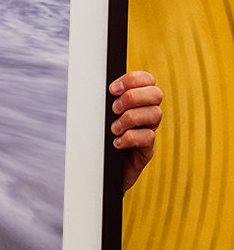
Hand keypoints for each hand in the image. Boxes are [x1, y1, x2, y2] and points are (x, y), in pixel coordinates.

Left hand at [109, 70, 162, 191]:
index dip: (133, 79)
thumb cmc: (98, 139)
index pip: (147, 80)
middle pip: (156, 94)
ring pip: (155, 114)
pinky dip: (130, 138)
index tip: (112, 89)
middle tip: (114, 109)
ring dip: (130, 118)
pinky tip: (116, 143)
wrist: (99, 170)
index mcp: (137, 101)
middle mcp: (146, 114)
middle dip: (132, 97)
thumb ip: (104, 101)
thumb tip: (93, 87)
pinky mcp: (147, 150)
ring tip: (114, 129)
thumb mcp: (100, 116)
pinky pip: (148, 137)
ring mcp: (148, 131)